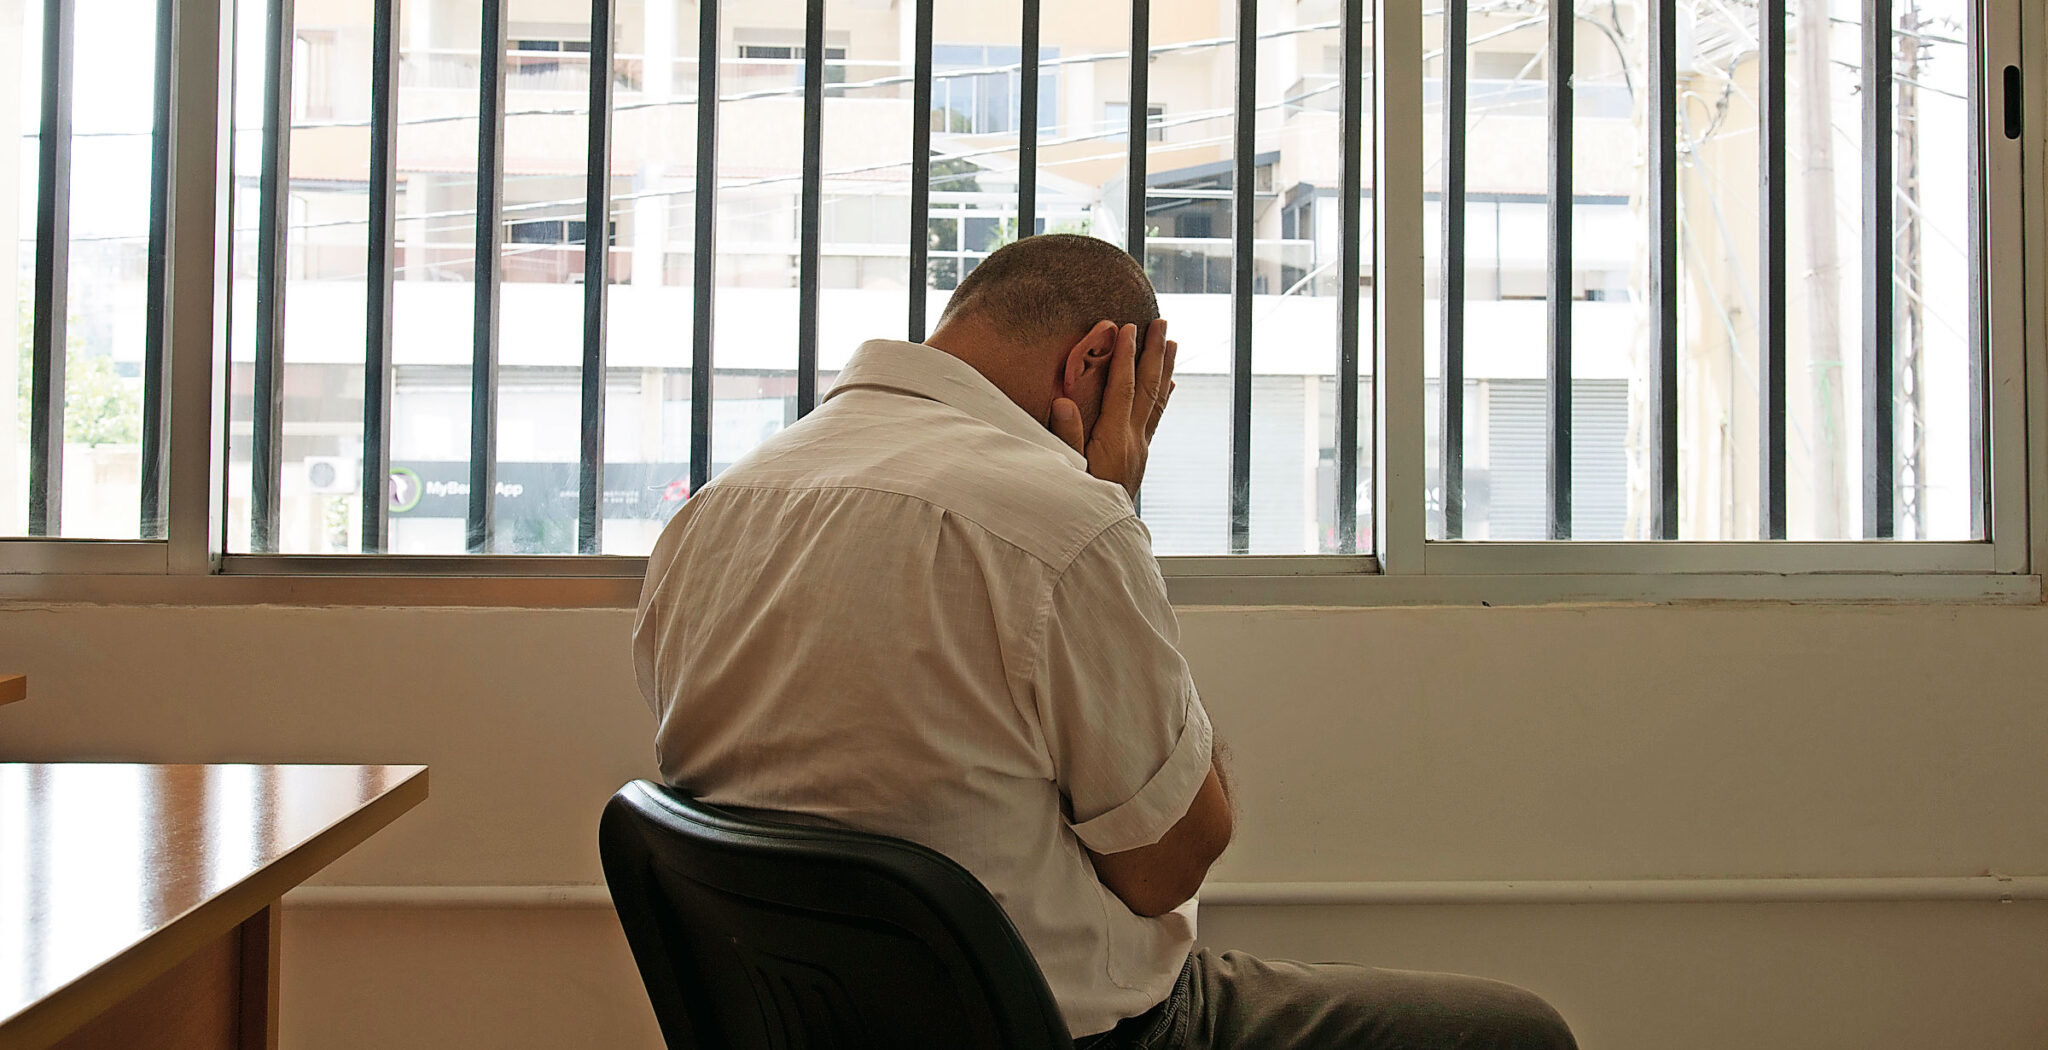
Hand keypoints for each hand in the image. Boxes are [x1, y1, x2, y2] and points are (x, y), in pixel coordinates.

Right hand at [1051, 319, 1176, 500]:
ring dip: (1164, 369)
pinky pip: (1155, 417)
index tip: (1128, 328)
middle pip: (1148, 388)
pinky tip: (1170, 385)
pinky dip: (1163, 396)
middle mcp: (1133, 440)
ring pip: (1157, 400)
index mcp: (1114, 439)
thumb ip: (1065, 437)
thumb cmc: (1078, 504)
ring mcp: (1140, 447)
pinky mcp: (1140, 455)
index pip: (1123, 389)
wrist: (1100, 537)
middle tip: (1162, 323)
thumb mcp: (1067, 471)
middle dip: (1154, 354)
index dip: (1126, 357)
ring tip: (1173, 343)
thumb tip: (1063, 402)